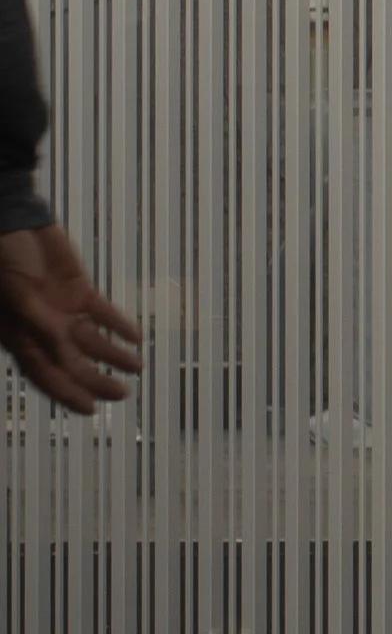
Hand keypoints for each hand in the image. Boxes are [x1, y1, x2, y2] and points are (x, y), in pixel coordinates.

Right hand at [0, 225, 144, 412]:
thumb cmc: (5, 260)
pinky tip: (136, 337)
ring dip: (114, 355)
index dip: (67, 394)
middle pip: (73, 363)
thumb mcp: (19, 297)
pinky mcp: (79, 291)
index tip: (91, 409)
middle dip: (96, 380)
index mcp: (21, 336)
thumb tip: (64, 357)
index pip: (46, 374)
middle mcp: (44, 329)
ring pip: (92, 342)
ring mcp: (62, 311)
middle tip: (121, 393)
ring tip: (136, 368)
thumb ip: (42, 327)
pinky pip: (102, 313)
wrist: (14, 223)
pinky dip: (119, 326)